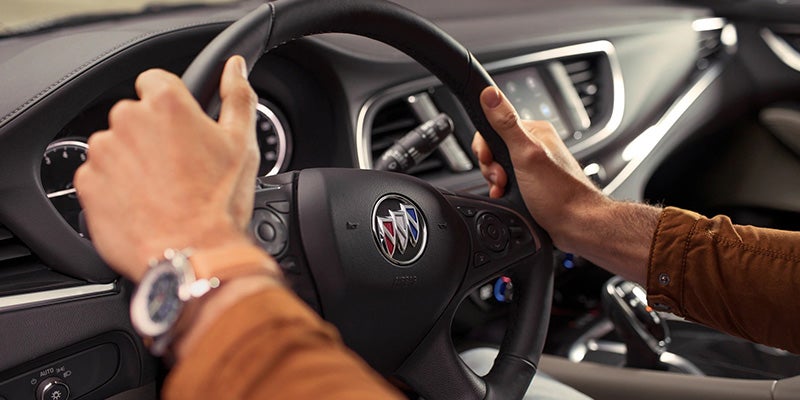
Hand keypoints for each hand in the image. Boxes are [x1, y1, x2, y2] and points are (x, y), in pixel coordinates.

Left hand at [74, 56, 260, 281]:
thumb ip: (237, 97)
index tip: (182, 130)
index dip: (172, 106)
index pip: (156, 82)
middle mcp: (127, 120)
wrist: (193, 255)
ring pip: (116, 146)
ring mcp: (103, 152)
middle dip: (152, 136)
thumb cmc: (219, 204)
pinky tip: (144, 205)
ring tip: (162, 191)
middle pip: (135, 116)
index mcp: (166, 104)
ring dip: (133, 162)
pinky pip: (99, 176)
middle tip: (179, 168)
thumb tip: (234, 68)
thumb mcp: (241, 144)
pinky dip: (116, 187)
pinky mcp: (87, 183)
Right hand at [472, 86, 658, 281]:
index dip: (486, 146)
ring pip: (499, 168)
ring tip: (508, 190)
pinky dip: (503, 191)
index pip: (493, 126)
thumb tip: (490, 93)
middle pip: (494, 148)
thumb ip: (505, 123)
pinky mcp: (532, 184)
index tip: (492, 161)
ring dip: (496, 182)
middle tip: (504, 179)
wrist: (577, 226)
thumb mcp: (526, 154)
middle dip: (491, 167)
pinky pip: (507, 182)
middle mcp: (535, 146)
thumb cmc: (559, 193)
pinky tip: (509, 198)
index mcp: (535, 131)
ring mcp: (534, 166)